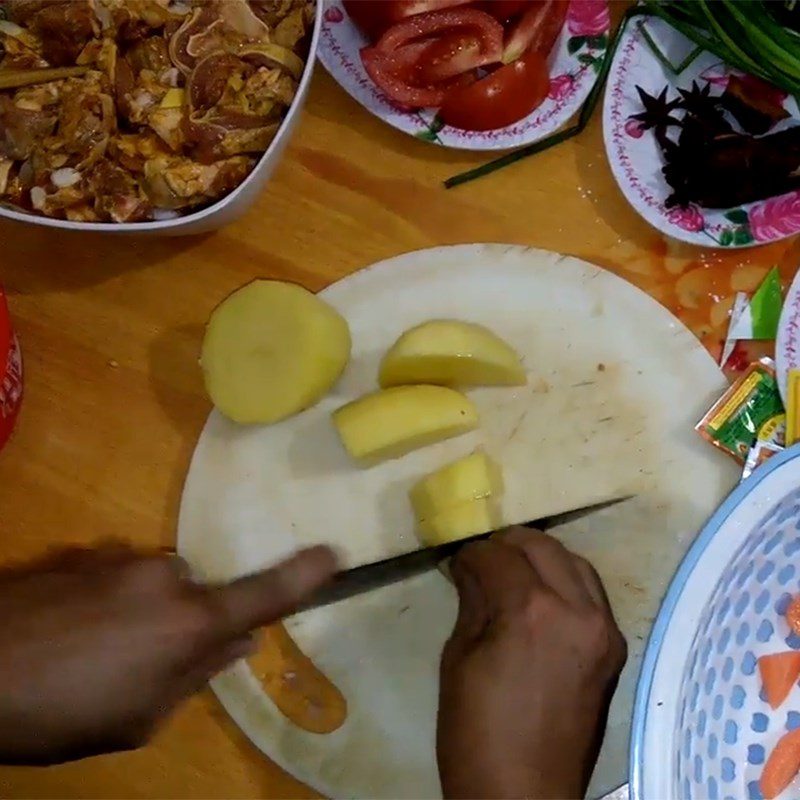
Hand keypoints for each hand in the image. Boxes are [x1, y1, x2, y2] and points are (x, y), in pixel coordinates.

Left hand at [0, 542, 336, 764]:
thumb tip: (240, 642)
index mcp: (190, 623)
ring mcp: (121, 560)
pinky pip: (117, 578)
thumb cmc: (62, 713)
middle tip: (140, 667)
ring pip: (154, 586)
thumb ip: (196, 675)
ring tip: (91, 658)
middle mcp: (165, 577)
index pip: (263, 595)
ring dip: (140, 616)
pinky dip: (106, 604)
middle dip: (184, 623)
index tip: (334, 553)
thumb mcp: (138, 719)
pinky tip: (67, 636)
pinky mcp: (83, 555)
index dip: (303, 574)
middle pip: (198, 595)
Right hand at [437, 528, 626, 799]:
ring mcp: (603, 629)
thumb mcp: (459, 659)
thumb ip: (472, 602)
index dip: (472, 553)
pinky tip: (542, 596)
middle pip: (542, 546)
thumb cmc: (474, 732)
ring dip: (541, 558)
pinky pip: (592, 594)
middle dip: (507, 545)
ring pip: (574, 562)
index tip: (457, 561)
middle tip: (484, 559)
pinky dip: (566, 582)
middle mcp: (576, 610)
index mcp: (530, 612)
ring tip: (514, 571)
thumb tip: (470, 567)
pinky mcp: (614, 648)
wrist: (522, 793)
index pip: (498, 555)